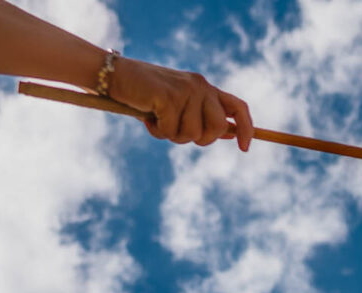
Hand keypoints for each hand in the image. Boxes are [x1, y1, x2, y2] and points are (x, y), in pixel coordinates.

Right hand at [107, 56, 252, 150]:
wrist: (114, 75)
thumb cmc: (145, 95)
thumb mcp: (179, 105)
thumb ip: (203, 116)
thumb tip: (229, 133)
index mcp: (206, 88)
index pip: (238, 108)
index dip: (247, 129)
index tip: (245, 148)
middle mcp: (200, 86)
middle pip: (216, 129)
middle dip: (198, 138)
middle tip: (175, 130)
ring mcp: (186, 91)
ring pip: (193, 134)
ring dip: (172, 135)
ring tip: (157, 120)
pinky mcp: (169, 97)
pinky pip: (171, 130)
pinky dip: (157, 131)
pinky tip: (147, 116)